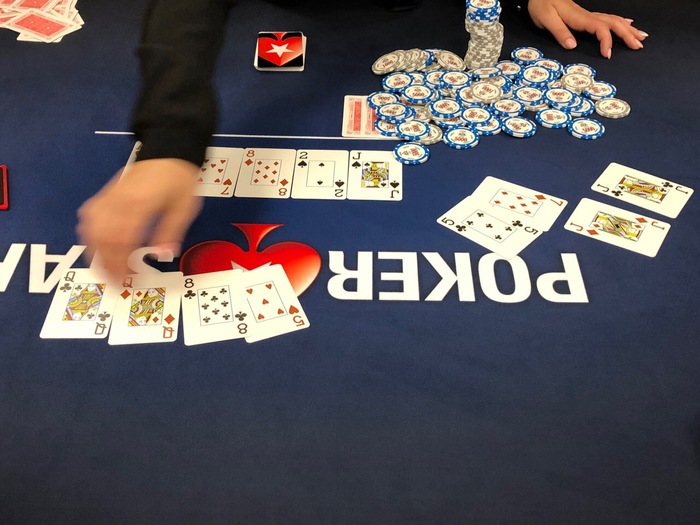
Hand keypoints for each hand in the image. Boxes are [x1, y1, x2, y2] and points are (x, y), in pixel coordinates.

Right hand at [77, 158, 202, 278]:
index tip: (127, 279)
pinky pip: (89, 217)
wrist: (167, 149)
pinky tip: (97, 246)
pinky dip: (90, 235)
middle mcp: (119, 200)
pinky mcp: (105, 194)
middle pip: (102, 237)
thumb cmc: (179, 179)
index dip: (121, 262)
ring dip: (95, 251)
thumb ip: (172, 232)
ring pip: (91, 228)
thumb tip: (164, 255)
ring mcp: (108, 196)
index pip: (123, 239)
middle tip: (115, 281)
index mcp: (139, 203)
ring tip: (106, 269)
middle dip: (107, 262)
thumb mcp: (184, 207)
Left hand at [527, 0, 647, 57]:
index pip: (600, 28)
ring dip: (628, 28)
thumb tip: (572, 45)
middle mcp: (587, 15)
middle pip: (613, 23)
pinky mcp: (585, 15)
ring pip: (613, 19)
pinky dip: (620, 21)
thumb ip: (559, 31)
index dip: (607, 41)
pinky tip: (628, 23)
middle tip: (638, 46)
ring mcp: (588, 15)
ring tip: (641, 37)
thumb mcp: (546, 19)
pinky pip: (608, 18)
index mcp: (579, 18)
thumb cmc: (541, 4)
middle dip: (627, 34)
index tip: (607, 54)